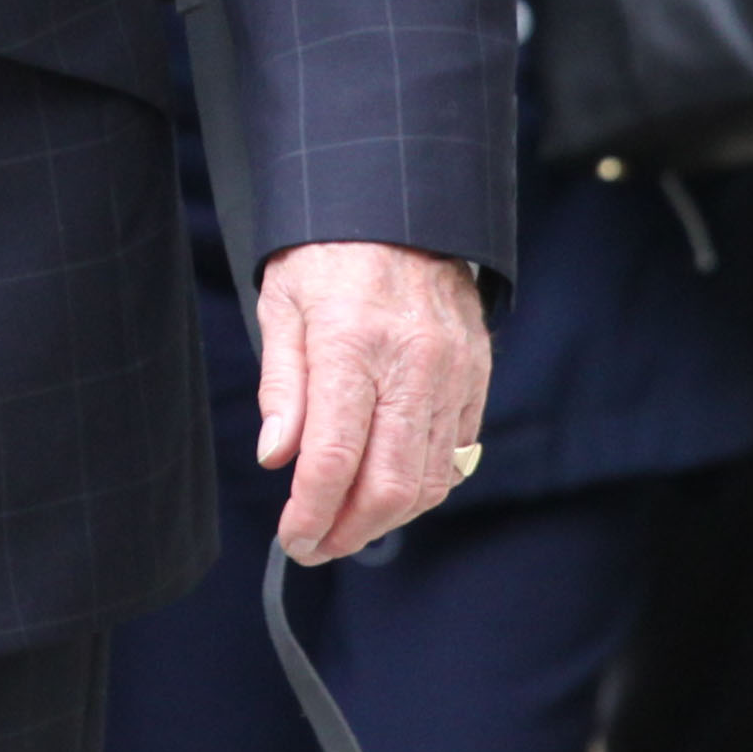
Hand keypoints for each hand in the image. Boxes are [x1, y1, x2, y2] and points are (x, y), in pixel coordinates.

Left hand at [255, 241, 487, 563]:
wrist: (401, 206)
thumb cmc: (328, 254)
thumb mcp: (283, 306)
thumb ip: (282, 387)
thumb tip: (276, 458)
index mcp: (352, 344)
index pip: (333, 459)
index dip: (310, 514)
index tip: (293, 539)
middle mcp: (412, 364)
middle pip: (389, 486)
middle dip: (349, 532)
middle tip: (316, 545)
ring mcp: (453, 372)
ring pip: (428, 481)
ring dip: (385, 518)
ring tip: (346, 524)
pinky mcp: (476, 376)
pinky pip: (455, 455)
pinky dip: (421, 485)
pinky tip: (385, 485)